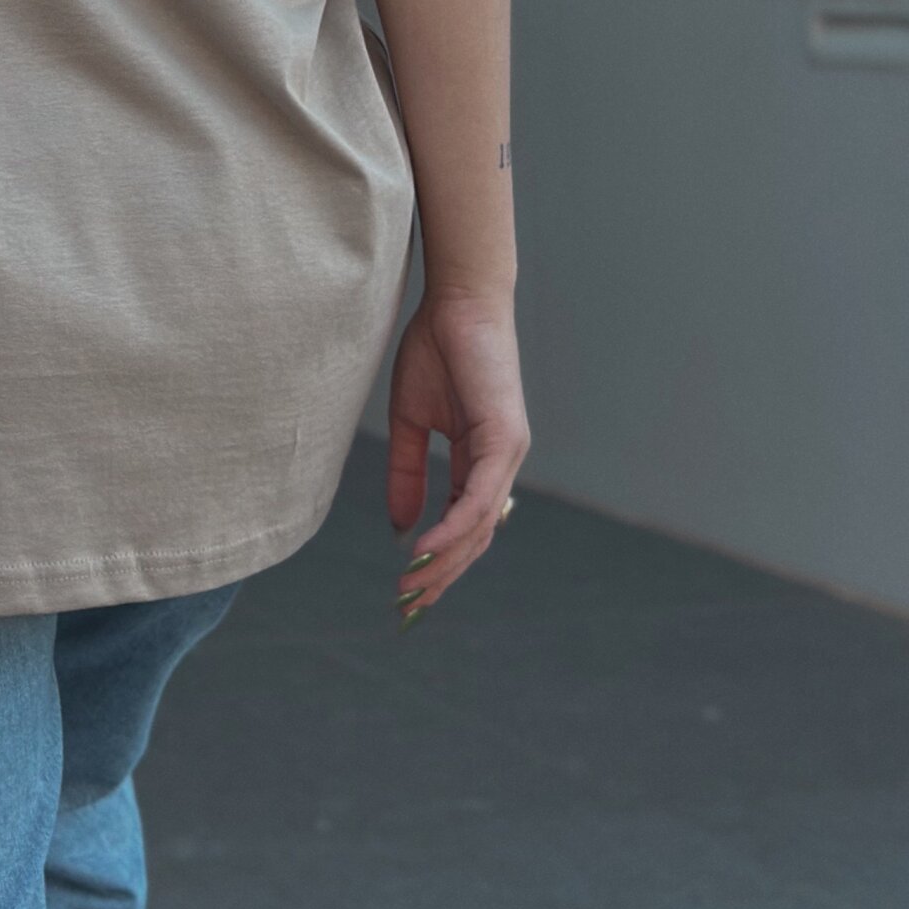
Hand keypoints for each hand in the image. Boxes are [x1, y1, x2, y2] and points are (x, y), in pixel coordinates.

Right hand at [387, 288, 529, 617]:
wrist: (457, 300)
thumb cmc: (436, 348)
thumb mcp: (410, 418)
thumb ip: (407, 470)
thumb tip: (401, 525)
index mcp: (480, 459)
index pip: (463, 524)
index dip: (438, 559)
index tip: (407, 589)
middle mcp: (501, 464)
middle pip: (475, 537)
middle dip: (441, 576)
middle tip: (407, 608)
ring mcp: (507, 455)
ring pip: (479, 527)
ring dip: (445, 563)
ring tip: (412, 589)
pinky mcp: (504, 440)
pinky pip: (478, 498)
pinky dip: (453, 528)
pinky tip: (428, 551)